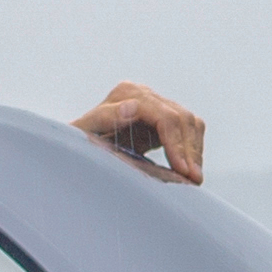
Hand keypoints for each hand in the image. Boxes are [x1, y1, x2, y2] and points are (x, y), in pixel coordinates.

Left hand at [71, 83, 207, 183]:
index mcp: (126, 93)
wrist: (77, 148)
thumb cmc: (76, 142)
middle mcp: (143, 93)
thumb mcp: (83, 132)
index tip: (181, 170)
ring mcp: (155, 103)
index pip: (163, 115)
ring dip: (195, 151)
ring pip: (190, 122)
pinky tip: (190, 169)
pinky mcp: (163, 117)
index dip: (176, 143)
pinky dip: (193, 148)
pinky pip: (189, 129)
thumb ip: (105, 117)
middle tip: (194, 179)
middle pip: (180, 118)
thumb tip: (132, 108)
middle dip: (189, 150)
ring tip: (195, 178)